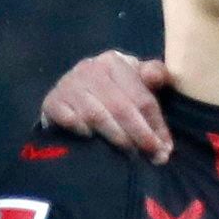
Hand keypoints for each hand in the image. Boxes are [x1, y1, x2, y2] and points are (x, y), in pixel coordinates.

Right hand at [36, 53, 176, 162]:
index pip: (142, 97)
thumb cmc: (111, 89)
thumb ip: (153, 76)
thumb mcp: (134, 79)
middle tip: (153, 157)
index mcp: (114, 61)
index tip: (166, 149)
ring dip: (116, 137)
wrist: (68, 93)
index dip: (156, 125)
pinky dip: (82, 131)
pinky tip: (92, 141)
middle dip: (140, 135)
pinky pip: (69, 119)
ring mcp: (69, 85)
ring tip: (130, 154)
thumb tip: (157, 77)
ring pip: (97, 116)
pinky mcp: (52, 102)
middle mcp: (90, 69)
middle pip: (121, 107)